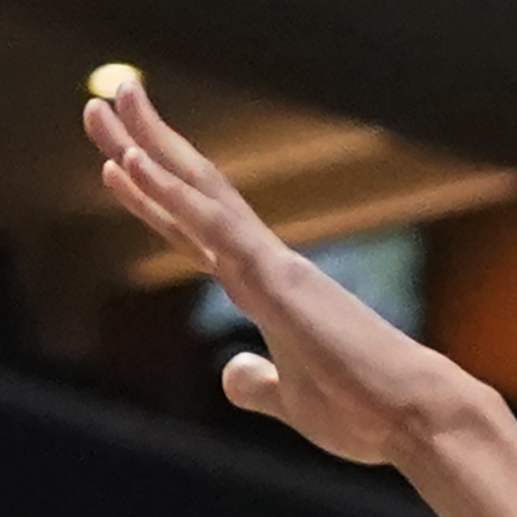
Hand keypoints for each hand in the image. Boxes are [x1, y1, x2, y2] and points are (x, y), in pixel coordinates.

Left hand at [81, 76, 495, 467]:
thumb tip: (230, 374)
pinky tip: (134, 162)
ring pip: (198, 191)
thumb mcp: (291, 399)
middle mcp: (264, 265)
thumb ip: (258, 382)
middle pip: (190, 193)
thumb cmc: (365, 412)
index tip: (116, 161)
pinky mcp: (277, 279)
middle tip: (101, 100)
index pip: (195, 231)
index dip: (152, 195)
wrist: (415, 417)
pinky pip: (215, 227)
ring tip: (109, 99)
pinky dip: (173, 193)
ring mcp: (270, 266)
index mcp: (265, 290)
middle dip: (142, 146)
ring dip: (148, 145)